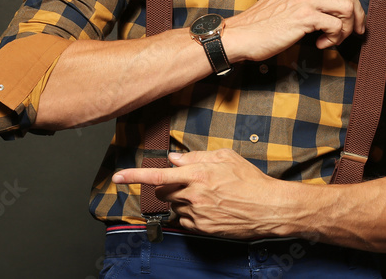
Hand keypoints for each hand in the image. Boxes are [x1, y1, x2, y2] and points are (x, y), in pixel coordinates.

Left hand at [112, 149, 290, 238]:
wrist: (268, 208)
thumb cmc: (250, 179)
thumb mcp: (225, 157)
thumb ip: (196, 156)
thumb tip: (174, 157)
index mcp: (196, 173)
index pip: (157, 175)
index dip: (133, 176)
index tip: (117, 177)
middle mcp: (192, 194)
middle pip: (163, 191)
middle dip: (168, 185)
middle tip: (189, 182)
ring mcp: (196, 214)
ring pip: (174, 205)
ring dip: (182, 200)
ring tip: (208, 196)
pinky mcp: (201, 229)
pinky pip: (184, 221)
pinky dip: (189, 214)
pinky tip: (208, 208)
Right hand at [222, 0, 376, 61]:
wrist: (240, 34)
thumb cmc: (262, 23)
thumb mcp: (284, 1)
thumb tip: (331, 11)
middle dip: (358, 15)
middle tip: (354, 31)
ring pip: (347, 7)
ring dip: (347, 29)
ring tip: (333, 40)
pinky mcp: (304, 16)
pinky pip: (336, 25)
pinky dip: (334, 39)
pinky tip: (321, 44)